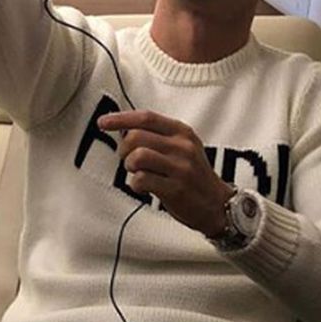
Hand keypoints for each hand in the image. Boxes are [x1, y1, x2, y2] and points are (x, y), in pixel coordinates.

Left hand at [97, 110, 234, 237]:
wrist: (217, 203)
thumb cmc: (193, 175)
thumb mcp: (183, 147)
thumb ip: (158, 137)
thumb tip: (124, 129)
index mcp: (182, 132)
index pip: (146, 118)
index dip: (121, 119)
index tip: (103, 122)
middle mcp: (182, 146)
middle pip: (136, 136)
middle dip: (124, 149)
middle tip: (129, 160)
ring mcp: (180, 167)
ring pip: (138, 156)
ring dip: (130, 167)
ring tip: (138, 173)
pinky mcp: (175, 189)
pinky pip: (141, 180)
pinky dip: (135, 185)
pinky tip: (144, 187)